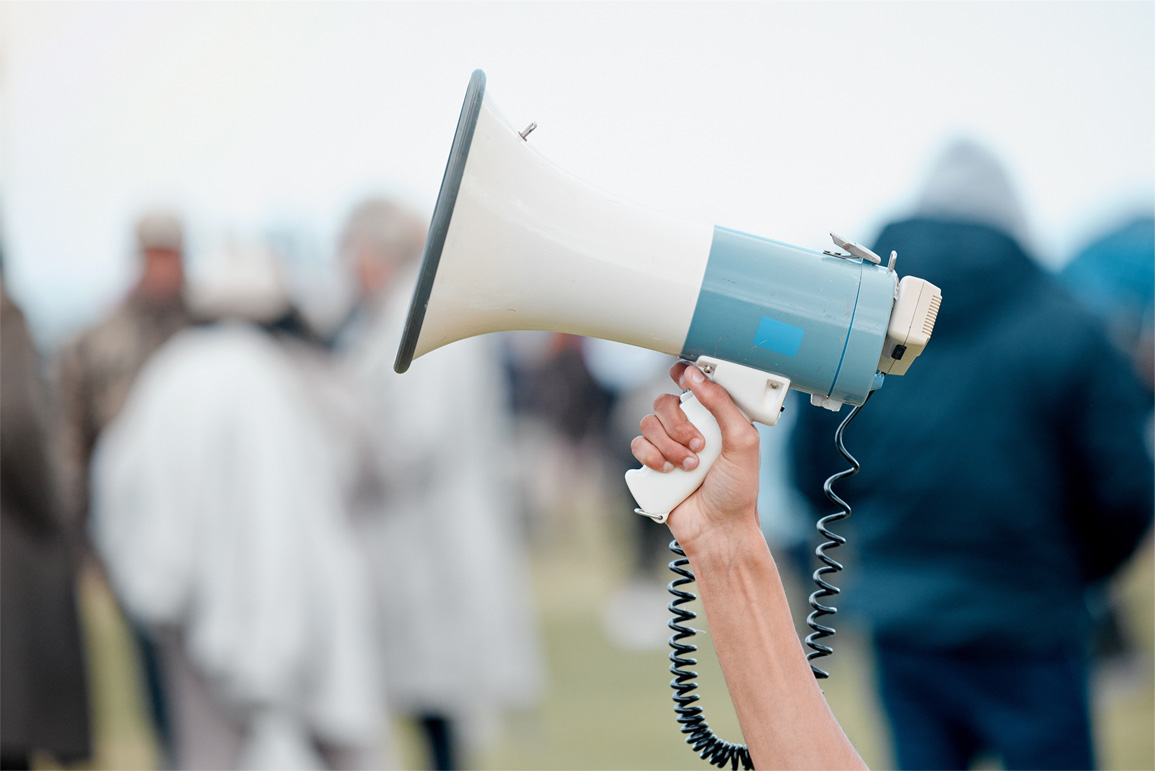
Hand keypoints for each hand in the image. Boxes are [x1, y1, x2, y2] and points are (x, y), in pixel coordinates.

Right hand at [630, 361, 761, 550]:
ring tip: (689, 466)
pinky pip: (638, 445)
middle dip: (679, 423)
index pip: (694, 385)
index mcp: (715, 418)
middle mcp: (690, 428)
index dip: (685, 376)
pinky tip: (668, 471)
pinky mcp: (653, 464)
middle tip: (699, 445)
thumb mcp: (743, 442)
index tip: (683, 376)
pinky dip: (652, 456)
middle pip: (665, 401)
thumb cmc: (737, 490)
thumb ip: (722, 404)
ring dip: (668, 444)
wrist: (718, 529)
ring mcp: (669, 446)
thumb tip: (695, 375)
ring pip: (649, 423)